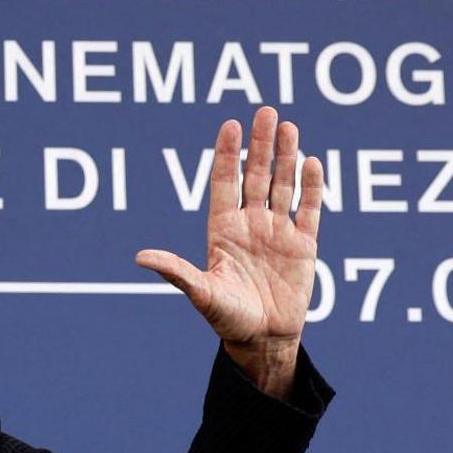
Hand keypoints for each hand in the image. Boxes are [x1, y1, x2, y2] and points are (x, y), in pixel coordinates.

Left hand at [133, 105, 323, 393]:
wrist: (263, 341)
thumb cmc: (227, 319)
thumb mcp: (201, 293)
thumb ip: (176, 271)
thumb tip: (140, 258)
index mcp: (223, 231)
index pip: (224, 182)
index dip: (227, 154)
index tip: (230, 124)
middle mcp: (250, 225)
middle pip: (256, 176)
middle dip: (260, 145)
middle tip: (265, 111)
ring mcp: (277, 233)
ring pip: (283, 186)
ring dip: (286, 157)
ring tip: (288, 125)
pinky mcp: (303, 246)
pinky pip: (308, 210)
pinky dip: (311, 187)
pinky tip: (312, 162)